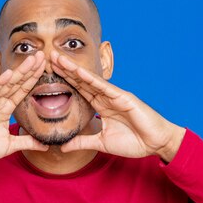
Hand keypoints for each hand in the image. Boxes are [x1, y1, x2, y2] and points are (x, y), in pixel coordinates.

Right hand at [0, 52, 48, 171]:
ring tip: (32, 60)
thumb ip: (27, 142)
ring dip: (19, 72)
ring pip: (6, 84)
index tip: (46, 67)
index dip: (34, 78)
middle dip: (30, 69)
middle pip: (17, 82)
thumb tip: (45, 146)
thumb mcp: (9, 145)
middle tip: (43, 55)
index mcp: (5, 108)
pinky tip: (9, 74)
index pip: (22, 90)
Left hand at [50, 50, 185, 162]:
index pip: (78, 90)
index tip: (48, 72)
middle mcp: (106, 97)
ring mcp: (114, 96)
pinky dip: (91, 79)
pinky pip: (105, 87)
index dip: (64, 80)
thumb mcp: (101, 143)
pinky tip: (79, 71)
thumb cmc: (133, 142)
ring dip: (73, 69)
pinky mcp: (124, 98)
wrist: (155, 144)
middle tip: (48, 56)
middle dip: (65, 69)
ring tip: (58, 58)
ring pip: (90, 80)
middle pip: (81, 80)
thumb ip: (82, 142)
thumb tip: (63, 147)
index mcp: (101, 106)